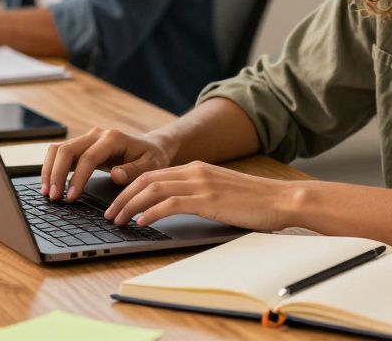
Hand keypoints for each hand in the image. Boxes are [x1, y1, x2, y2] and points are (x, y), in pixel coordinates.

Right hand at [40, 127, 174, 201]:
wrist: (152, 146)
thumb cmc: (152, 157)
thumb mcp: (151, 165)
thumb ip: (134, 171)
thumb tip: (115, 175)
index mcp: (113, 138)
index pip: (88, 157)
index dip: (77, 178)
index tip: (71, 197)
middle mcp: (97, 135)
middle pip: (67, 150)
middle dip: (56, 174)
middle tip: (54, 197)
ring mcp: (87, 139)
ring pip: (58, 149)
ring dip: (49, 170)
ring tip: (47, 192)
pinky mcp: (82, 146)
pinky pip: (60, 154)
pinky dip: (51, 168)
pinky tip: (50, 185)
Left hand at [104, 161, 296, 231]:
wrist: (282, 199)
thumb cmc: (256, 202)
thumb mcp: (221, 192)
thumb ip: (200, 194)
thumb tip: (177, 208)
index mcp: (197, 168)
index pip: (154, 174)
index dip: (131, 189)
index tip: (118, 203)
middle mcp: (195, 171)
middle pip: (147, 179)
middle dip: (123, 197)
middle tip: (109, 213)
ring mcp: (201, 183)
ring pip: (153, 190)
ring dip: (130, 206)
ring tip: (118, 220)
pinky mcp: (207, 199)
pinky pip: (170, 204)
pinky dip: (150, 213)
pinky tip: (141, 223)